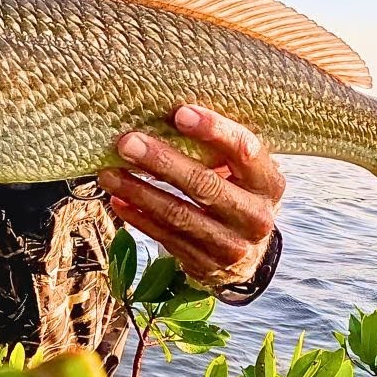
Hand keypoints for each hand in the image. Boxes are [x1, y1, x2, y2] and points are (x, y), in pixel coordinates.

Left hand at [97, 105, 285, 286]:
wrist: (247, 256)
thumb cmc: (236, 195)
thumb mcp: (242, 174)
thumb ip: (217, 149)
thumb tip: (165, 111)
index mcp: (268, 182)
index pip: (245, 150)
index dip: (214, 131)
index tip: (179, 113)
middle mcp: (255, 216)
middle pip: (205, 185)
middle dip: (162, 162)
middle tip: (127, 142)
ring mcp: (232, 245)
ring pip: (179, 215)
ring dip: (140, 192)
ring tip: (108, 173)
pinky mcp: (206, 265)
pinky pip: (166, 237)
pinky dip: (138, 218)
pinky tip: (118, 199)